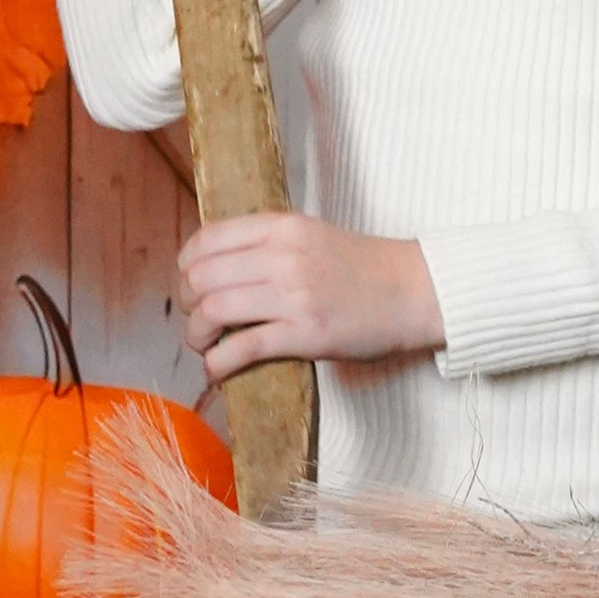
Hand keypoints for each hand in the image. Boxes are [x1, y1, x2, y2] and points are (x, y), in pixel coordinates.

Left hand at [178, 214, 443, 380]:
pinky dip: (217, 364)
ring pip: (213, 312)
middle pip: (201, 279)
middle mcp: (282, 256)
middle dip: (186, 304)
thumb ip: (264, 243)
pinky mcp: (305, 334)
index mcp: (281, 227)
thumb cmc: (360, 267)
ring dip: (196, 335)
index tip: (189, 284)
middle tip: (196, 319)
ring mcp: (294, 295)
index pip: (206, 241)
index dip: (185, 267)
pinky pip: (241, 349)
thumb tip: (211, 267)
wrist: (413, 291)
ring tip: (204, 345)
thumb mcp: (309, 235)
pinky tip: (217, 370)